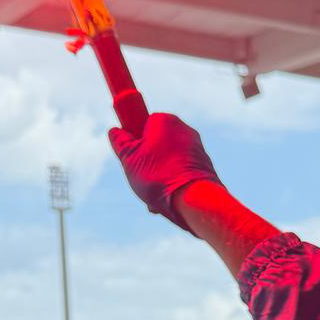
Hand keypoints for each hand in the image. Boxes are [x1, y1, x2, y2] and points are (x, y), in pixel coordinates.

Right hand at [108, 113, 220, 229]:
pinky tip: (168, 199)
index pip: (142, 123)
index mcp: (164, 120)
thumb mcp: (129, 159)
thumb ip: (120, 143)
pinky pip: (181, 171)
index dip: (134, 141)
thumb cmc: (159, 176)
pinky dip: (173, 182)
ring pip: (167, 160)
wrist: (193, 199)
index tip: (130, 156)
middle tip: (139, 178)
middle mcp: (184, 128)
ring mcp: (196, 146)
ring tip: (153, 195)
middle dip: (145, 162)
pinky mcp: (205, 164)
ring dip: (157, 176)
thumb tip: (114, 132)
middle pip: (155, 143)